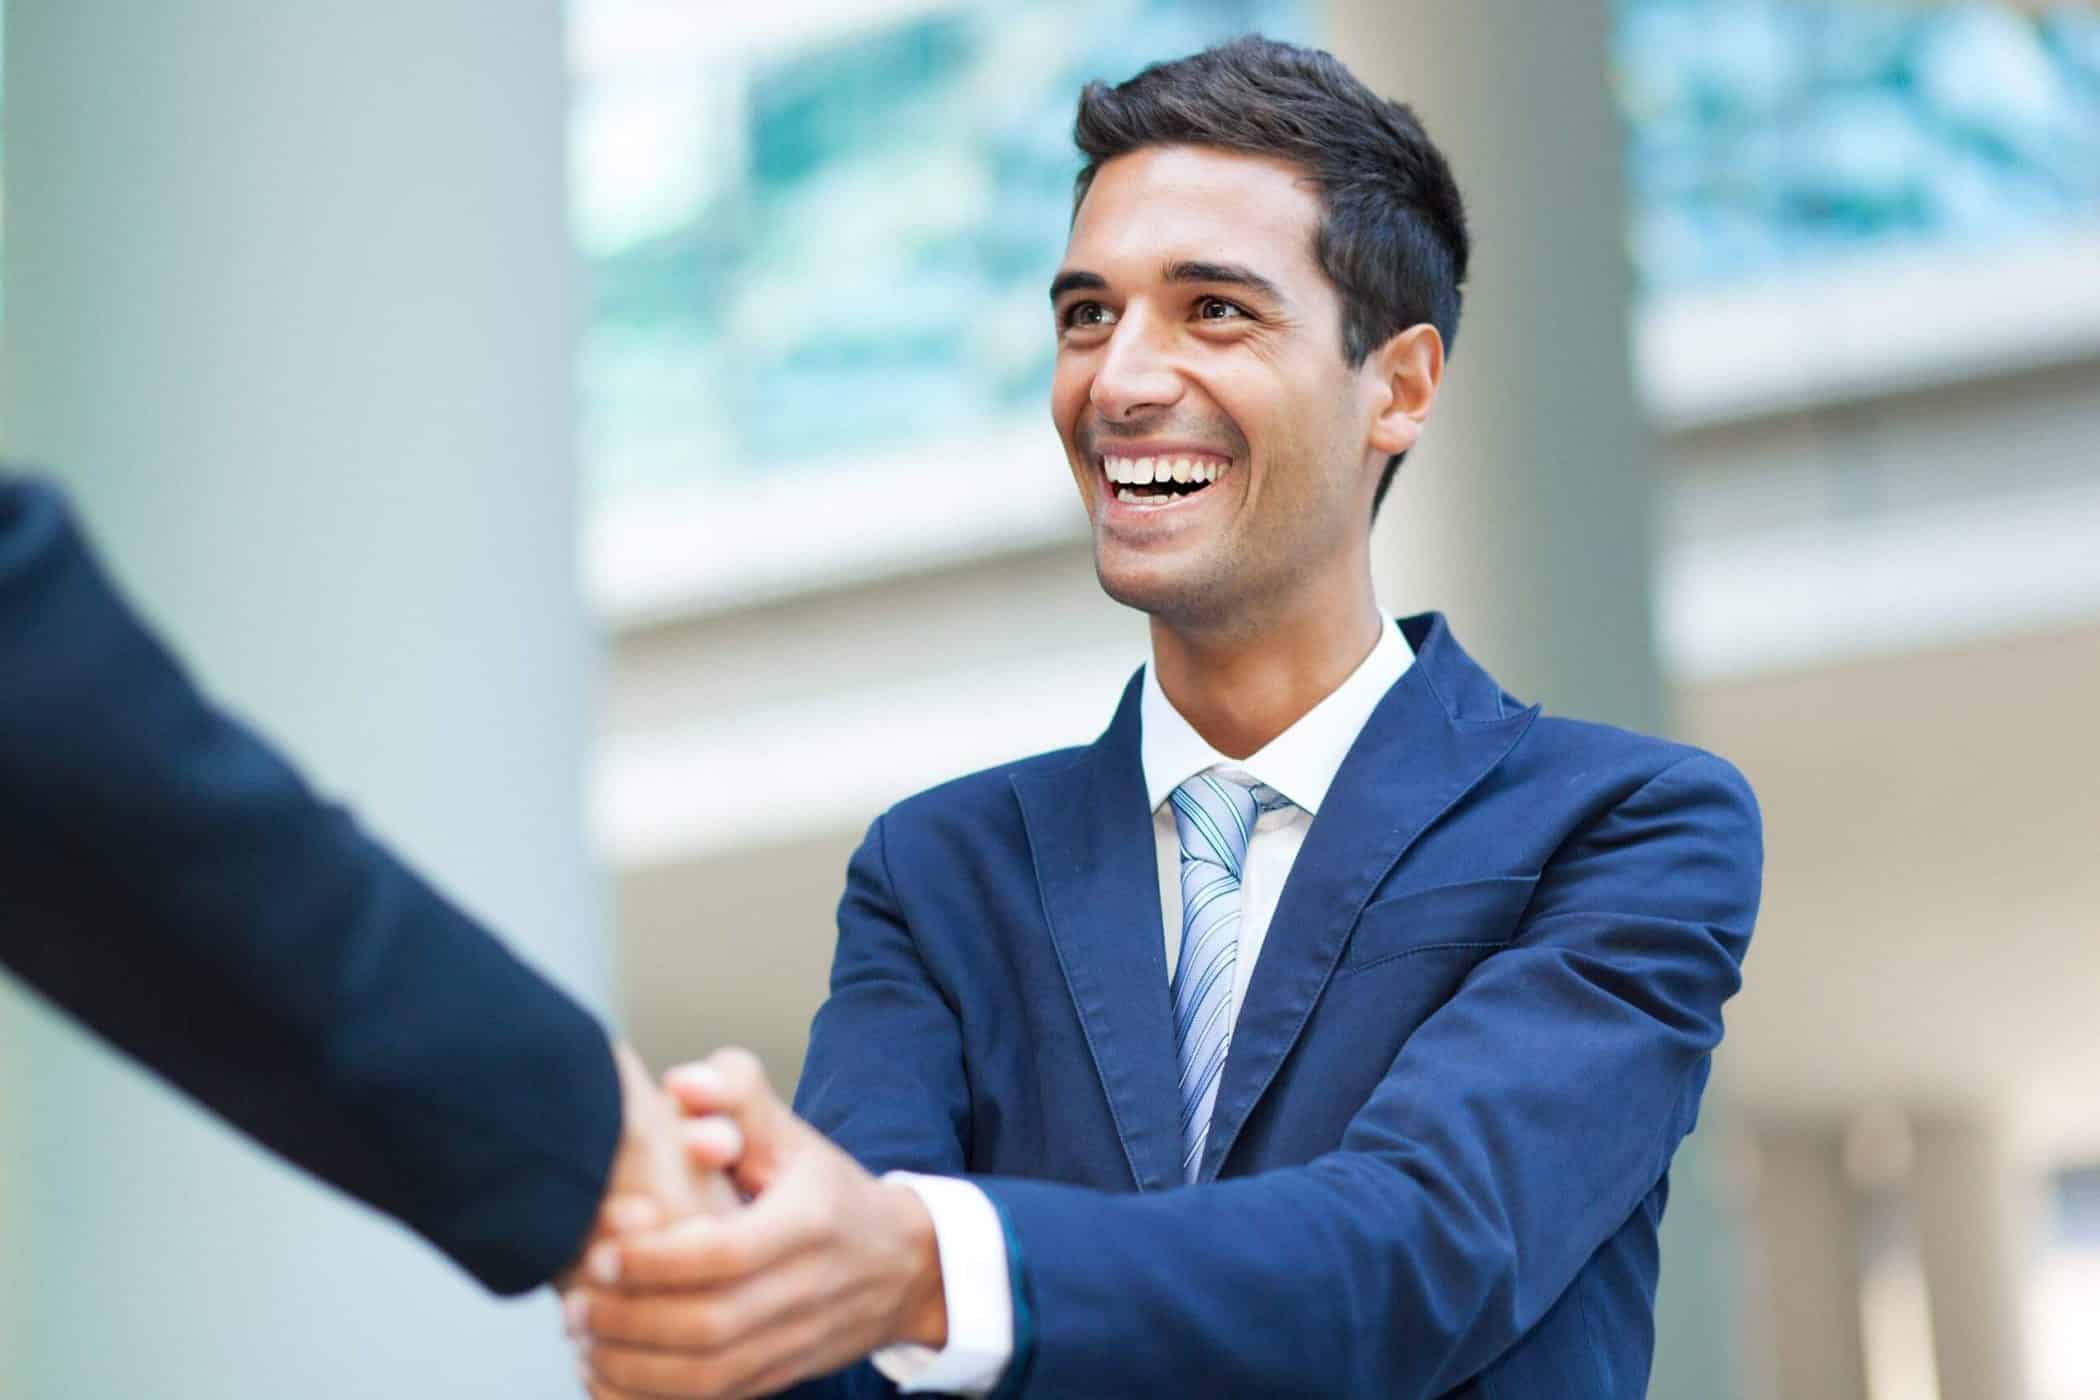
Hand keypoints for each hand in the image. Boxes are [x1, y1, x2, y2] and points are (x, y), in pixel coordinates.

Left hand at [566, 1048, 947, 1399]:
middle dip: (631, 1320)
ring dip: (633, 1367)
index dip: (657, 1259)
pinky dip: (651, 1399)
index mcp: (810, 1223)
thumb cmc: (831, 1196)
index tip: (601, 1251)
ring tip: (585, 1339)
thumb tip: (680, 1085)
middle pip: (711, 1326)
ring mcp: (794, 1344)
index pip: (728, 1253)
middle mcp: (807, 1291)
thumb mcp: (794, 1138)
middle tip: (577, 1303)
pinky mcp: (778, 1379)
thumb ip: (737, 1098)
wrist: (903, 1268)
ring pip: (708, 1378)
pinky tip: (610, 1374)